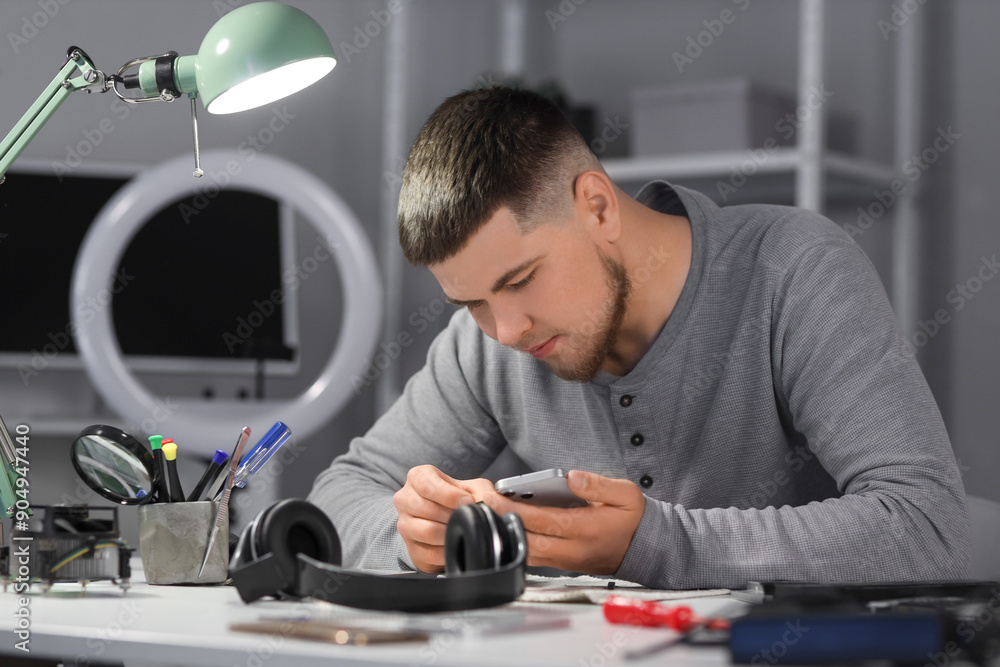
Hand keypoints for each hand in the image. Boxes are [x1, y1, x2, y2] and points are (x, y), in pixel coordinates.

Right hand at [393, 465, 495, 572]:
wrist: (449, 522)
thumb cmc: (458, 499)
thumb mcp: (476, 489)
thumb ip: (487, 493)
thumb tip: (491, 503)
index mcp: (418, 477)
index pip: (426, 484)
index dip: (448, 494)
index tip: (466, 500)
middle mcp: (406, 499)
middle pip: (426, 508)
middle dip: (452, 515)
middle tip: (466, 517)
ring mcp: (405, 524)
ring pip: (427, 531)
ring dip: (450, 532)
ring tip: (461, 528)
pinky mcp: (411, 548)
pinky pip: (429, 553)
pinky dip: (448, 551)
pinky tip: (456, 544)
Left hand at [485, 470, 645, 574]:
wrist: (646, 549)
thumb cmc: (634, 520)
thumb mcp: (626, 495)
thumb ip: (598, 486)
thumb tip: (572, 477)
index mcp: (587, 530)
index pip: (544, 521)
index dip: (516, 510)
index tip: (494, 498)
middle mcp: (573, 550)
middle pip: (529, 538)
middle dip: (502, 521)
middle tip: (480, 505)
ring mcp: (567, 560)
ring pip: (528, 550)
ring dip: (506, 534)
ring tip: (487, 514)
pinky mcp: (563, 564)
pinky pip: (534, 556)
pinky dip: (517, 542)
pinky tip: (504, 526)